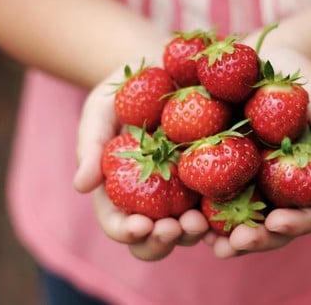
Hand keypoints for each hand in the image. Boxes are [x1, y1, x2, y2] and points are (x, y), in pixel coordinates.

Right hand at [73, 60, 209, 260]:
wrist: (165, 68)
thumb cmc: (124, 91)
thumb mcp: (100, 110)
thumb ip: (90, 146)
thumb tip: (81, 186)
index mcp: (121, 192)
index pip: (119, 224)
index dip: (126, 232)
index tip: (139, 226)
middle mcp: (154, 200)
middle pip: (155, 238)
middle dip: (162, 241)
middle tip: (173, 229)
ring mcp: (186, 193)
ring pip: (189, 229)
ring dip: (193, 233)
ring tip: (199, 220)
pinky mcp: (215, 178)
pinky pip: (221, 203)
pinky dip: (223, 214)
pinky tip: (230, 210)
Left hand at [203, 46, 310, 257]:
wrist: (260, 62)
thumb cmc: (297, 78)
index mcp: (310, 179)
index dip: (299, 223)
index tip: (278, 222)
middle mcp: (280, 191)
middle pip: (275, 229)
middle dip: (258, 240)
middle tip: (238, 242)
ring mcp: (251, 186)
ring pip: (243, 224)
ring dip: (227, 239)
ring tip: (208, 242)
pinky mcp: (221, 175)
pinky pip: (212, 200)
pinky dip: (202, 214)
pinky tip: (186, 218)